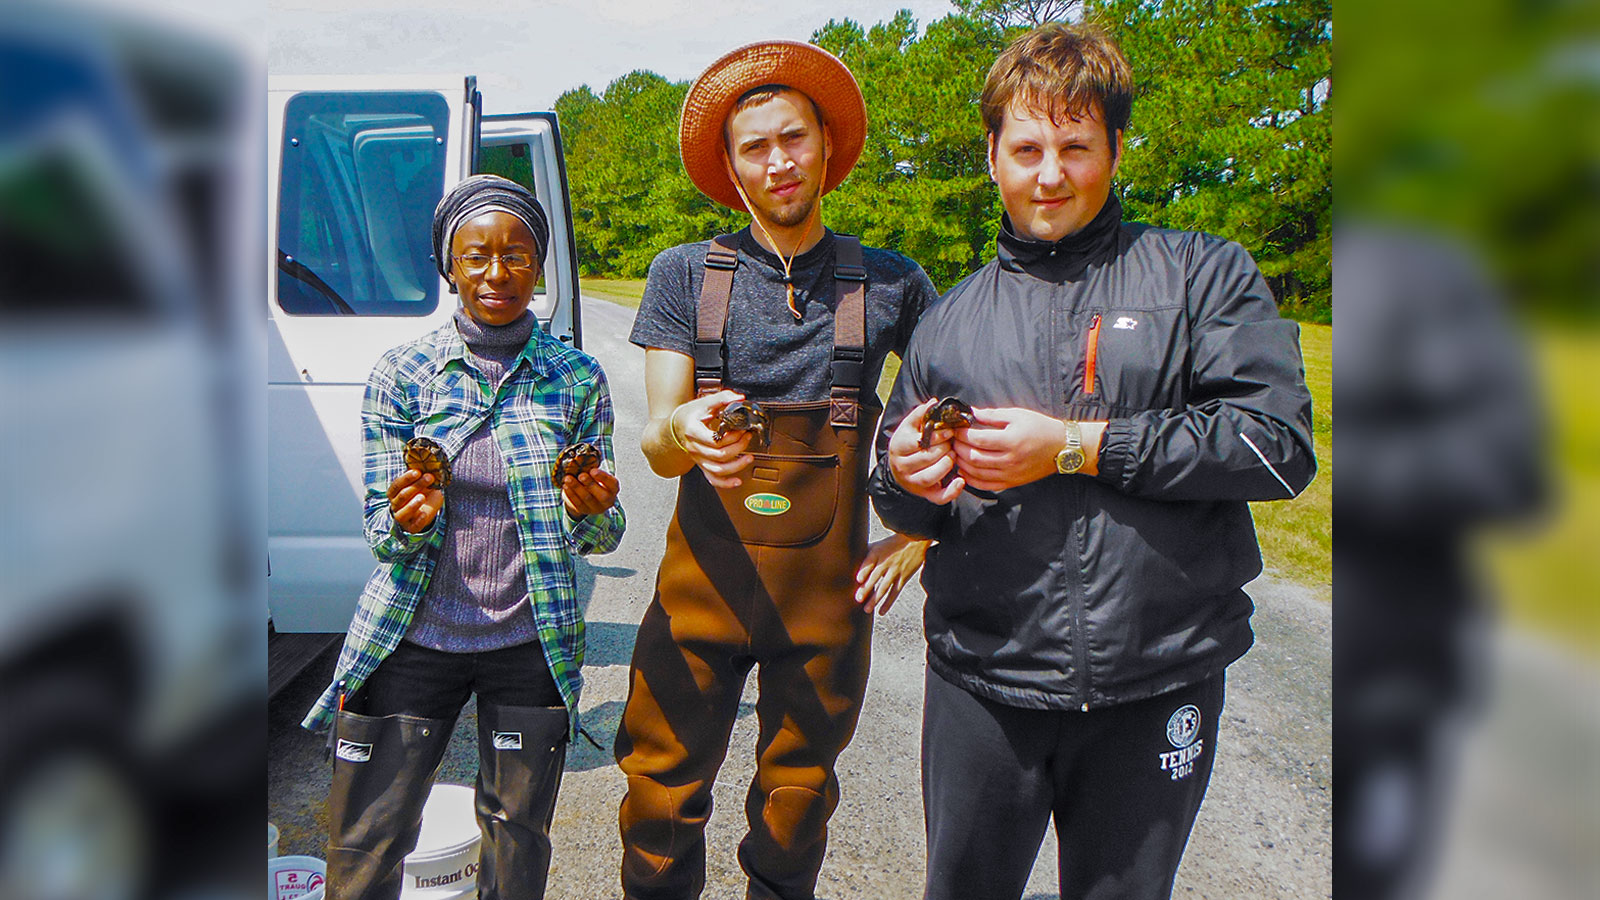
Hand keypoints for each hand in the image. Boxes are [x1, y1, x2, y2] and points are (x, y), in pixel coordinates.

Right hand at [388, 468, 443, 532]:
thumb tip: (426, 464)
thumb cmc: (422, 493)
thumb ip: (420, 476)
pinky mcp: (411, 527)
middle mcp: (396, 505)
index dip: (406, 478)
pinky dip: (418, 520)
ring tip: (422, 497)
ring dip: (412, 505)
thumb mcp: (422, 484)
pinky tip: (424, 514)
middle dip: (416, 486)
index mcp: (394, 493)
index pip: (396, 485)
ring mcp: (402, 517)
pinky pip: (413, 526)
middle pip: (402, 496)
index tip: (418, 471)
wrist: (426, 511)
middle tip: (429, 478)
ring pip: (402, 513)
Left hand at [562, 467, 619, 517]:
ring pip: (587, 498)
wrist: (587, 495)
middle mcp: (608, 500)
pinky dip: (570, 494)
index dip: (603, 477)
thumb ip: (592, 471)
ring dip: (576, 488)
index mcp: (613, 489)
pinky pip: (577, 503)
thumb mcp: (596, 475)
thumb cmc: (594, 480)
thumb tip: (582, 462)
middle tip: (581, 475)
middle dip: (590, 484)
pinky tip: (565, 486)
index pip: (612, 484)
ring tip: (568, 478)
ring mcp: (596, 508)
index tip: (593, 470)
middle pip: (601, 495)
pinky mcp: (585, 510)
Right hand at [671, 389, 754, 487]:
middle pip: (719, 455)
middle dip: (738, 446)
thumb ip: (722, 398)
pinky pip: (713, 479)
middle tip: (747, 437)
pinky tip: (737, 481)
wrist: (676, 427)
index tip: (741, 429)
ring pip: (717, 470)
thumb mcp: (704, 403)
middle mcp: (695, 448)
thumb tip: (739, 398)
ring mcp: (698, 458)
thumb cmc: (689, 415)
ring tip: (748, 457)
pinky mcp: (702, 465)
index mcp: (693, 432)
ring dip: (736, 465)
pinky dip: (725, 483)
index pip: (715, 440)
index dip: (732, 436)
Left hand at [854, 534, 929, 614]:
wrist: (915, 541)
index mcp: (877, 552)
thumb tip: (850, 561)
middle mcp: (886, 562)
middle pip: (876, 576)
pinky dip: (888, 603)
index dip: (864, 570)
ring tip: (866, 609)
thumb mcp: (878, 544)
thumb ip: (865, 554)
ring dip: (875, 599)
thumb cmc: (892, 544)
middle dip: (867, 588)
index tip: (858, 579)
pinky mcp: (903, 578)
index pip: (870, 562)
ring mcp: (895, 571)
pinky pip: (895, 592)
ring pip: (885, 587)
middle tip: (858, 599)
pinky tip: (881, 611)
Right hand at [886, 397, 965, 503]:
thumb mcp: (910, 427)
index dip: (936, 436)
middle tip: (952, 444)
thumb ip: (921, 414)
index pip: (918, 442)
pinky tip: (960, 481)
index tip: (949, 431)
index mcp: (898, 447)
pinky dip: (951, 491)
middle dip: (943, 449)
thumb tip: (933, 403)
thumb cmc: (908, 444)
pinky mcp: (925, 494)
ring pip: (930, 477)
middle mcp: (903, 466)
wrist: (899, 468)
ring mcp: (913, 482)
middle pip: (925, 459)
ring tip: (953, 456)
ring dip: (946, 465)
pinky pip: (939, 497)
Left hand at [952, 407, 1066, 491]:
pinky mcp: (1012, 483)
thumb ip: (992, 415)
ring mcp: (1010, 474)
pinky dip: (971, 480)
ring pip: (977, 473)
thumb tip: (971, 413)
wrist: (1061, 447)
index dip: (962, 434)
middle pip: (974, 457)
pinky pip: (986, 485)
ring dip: (961, 464)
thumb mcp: (1017, 415)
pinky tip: (964, 471)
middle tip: (951, 440)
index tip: (955, 428)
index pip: (978, 439)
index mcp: (1011, 441)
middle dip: (958, 448)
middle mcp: (1010, 460)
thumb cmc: (1040, 428)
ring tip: (954, 454)